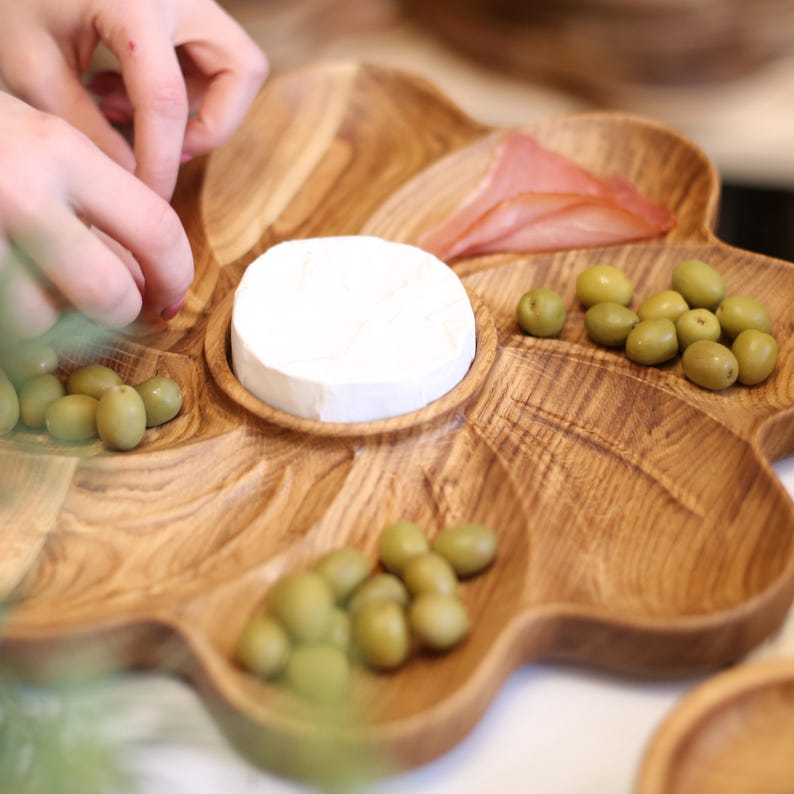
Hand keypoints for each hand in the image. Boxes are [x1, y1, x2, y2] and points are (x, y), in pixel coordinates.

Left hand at [0, 0, 267, 199]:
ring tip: (128, 112)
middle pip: (243, 71)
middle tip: (168, 145)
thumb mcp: (31, 64)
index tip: (151, 196)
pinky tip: (126, 91)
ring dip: (200, 107)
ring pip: (236, 66)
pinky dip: (183, 88)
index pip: (166, 98)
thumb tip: (132, 180)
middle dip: (214, 123)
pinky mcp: (183, 6)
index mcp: (134, 0)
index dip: (161, 160)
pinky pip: (210, 58)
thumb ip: (84, 126)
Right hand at [0, 91, 193, 337]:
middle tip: (120, 306)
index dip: (176, 276)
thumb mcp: (41, 136)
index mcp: (60, 152)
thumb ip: (97, 196)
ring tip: (39, 279)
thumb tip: (148, 272)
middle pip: (108, 295)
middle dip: (122, 311)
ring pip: (45, 320)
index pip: (157, 230)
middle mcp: (20, 194)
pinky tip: (12, 283)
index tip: (171, 294)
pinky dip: (16, 317)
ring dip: (53, 315)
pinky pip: (6, 324)